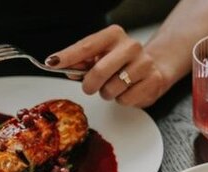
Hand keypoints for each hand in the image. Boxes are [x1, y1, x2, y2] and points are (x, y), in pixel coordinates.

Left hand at [45, 25, 168, 107]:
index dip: (68, 56)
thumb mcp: (101, 57)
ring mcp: (144, 63)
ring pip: (111, 89)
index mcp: (114, 35)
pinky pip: (125, 99)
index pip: (86, 46)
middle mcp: (130, 46)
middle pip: (99, 70)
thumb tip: (63, 67)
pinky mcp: (152, 80)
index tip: (52, 63)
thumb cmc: (122, 63)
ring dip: (107, 93)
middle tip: (89, 87)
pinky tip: (128, 91)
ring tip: (114, 87)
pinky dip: (122, 100)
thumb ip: (82, 62)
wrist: (154, 67)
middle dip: (89, 84)